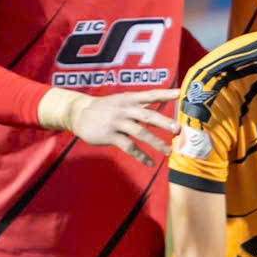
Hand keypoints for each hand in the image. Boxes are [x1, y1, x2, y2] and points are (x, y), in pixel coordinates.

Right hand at [52, 88, 178, 164]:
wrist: (78, 113)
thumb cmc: (106, 107)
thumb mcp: (122, 100)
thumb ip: (142, 102)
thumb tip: (164, 97)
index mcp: (129, 98)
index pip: (149, 94)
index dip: (164, 94)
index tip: (179, 93)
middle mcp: (124, 109)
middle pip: (147, 115)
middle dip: (164, 122)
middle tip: (178, 129)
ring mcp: (116, 122)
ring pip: (140, 132)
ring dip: (156, 142)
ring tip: (168, 151)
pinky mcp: (109, 135)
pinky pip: (129, 147)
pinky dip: (141, 156)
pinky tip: (150, 163)